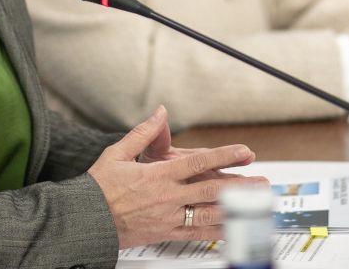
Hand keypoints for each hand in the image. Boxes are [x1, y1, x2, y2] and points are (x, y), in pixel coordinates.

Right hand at [88, 105, 267, 247]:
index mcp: (157, 175)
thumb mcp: (116, 153)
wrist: (87, 220)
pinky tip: (232, 228)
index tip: (244, 151)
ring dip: (235, 208)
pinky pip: (197, 234)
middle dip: (239, 184)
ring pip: (209, 213)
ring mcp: (169, 217)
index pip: (198, 162)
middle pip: (211, 189)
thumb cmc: (99, 188)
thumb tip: (160, 113)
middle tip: (261, 180)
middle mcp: (167, 197)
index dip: (224, 155)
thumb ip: (143, 133)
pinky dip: (217, 231)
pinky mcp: (166, 233)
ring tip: (255, 204)